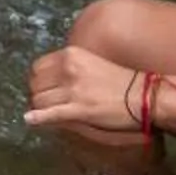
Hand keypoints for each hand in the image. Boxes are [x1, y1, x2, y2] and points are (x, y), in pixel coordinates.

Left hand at [22, 46, 143, 132]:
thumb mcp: (92, 63)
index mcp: (72, 55)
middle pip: (36, 85)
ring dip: (40, 108)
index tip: (43, 90)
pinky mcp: (79, 109)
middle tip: (45, 104)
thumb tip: (53, 78)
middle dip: (37, 95)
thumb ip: (72, 66)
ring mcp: (73, 89)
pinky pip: (50, 114)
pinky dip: (38, 118)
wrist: (145, 95)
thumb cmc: (122, 80)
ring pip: (39, 100)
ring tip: (47, 114)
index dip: (37, 81)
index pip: (38, 68)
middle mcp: (69, 68)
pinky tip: (30, 120)